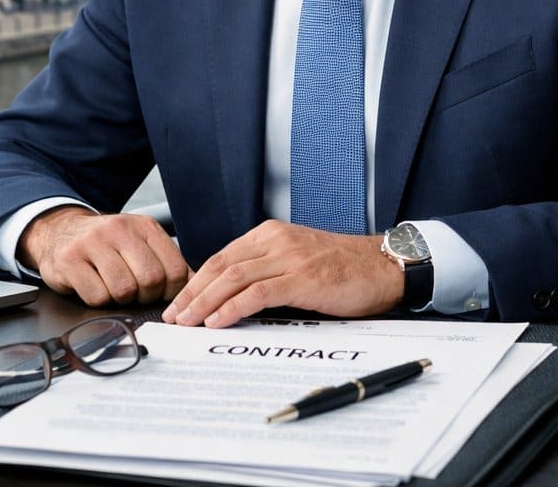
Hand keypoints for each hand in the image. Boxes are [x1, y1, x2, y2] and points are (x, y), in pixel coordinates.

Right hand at [18, 206, 191, 307]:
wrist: (60, 231)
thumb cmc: (106, 244)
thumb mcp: (140, 243)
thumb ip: (167, 262)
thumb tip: (196, 287)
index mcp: (144, 227)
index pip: (175, 269)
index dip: (172, 292)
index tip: (161, 295)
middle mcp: (120, 229)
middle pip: (151, 280)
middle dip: (146, 297)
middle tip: (135, 294)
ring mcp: (93, 243)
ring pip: (124, 290)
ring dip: (121, 299)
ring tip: (114, 287)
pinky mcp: (70, 260)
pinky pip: (97, 296)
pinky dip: (99, 300)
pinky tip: (94, 286)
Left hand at [161, 220, 402, 328]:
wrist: (383, 266)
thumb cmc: (344, 269)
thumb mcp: (298, 260)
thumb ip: (268, 270)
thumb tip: (232, 297)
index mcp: (271, 234)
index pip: (222, 257)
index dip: (196, 281)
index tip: (180, 301)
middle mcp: (277, 241)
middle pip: (220, 266)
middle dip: (192, 293)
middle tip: (174, 316)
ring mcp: (289, 258)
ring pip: (233, 278)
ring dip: (205, 302)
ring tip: (188, 322)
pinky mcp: (303, 278)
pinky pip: (258, 293)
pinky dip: (232, 308)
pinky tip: (217, 321)